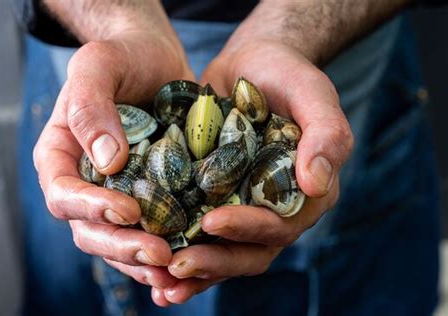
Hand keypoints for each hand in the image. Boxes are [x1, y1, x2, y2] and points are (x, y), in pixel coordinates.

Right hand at [34, 1, 193, 271]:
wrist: (155, 60)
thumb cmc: (123, 56)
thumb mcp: (99, 65)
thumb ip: (90, 105)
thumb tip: (106, 162)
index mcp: (62, 156)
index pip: (63, 195)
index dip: (91, 208)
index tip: (128, 211)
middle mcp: (87, 183)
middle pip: (92, 230)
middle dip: (124, 246)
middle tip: (161, 253)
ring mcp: (120, 193)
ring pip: (122, 240)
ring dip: (146, 260)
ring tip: (177, 268)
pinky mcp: (153, 196)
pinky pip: (154, 230)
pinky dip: (169, 248)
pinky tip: (192, 257)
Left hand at [147, 14, 353, 304]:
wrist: (252, 63)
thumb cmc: (287, 75)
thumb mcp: (312, 94)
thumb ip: (326, 135)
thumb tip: (318, 184)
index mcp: (306, 194)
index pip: (281, 224)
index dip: (249, 228)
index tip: (213, 222)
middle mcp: (275, 208)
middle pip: (250, 250)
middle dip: (215, 261)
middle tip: (177, 265)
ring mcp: (244, 206)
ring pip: (223, 251)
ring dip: (194, 270)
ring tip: (159, 282)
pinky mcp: (215, 198)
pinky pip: (200, 232)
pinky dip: (180, 250)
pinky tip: (152, 268)